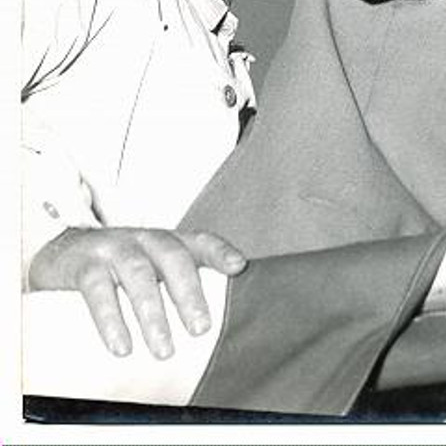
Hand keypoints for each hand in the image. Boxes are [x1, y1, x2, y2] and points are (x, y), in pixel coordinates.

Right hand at [28, 225, 246, 358]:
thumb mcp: (152, 267)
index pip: (198, 241)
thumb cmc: (117, 265)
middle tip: (201, 329)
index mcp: (165, 242)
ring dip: (153, 313)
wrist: (62, 250)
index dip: (219, 251)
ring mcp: (114, 249)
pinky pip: (98, 290)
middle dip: (189, 293)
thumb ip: (180, 283)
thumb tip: (211, 318)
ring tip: (164, 350)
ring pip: (138, 274)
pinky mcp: (85, 265)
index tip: (239, 267)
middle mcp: (144, 240)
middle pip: (172, 257)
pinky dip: (110, 318)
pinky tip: (122, 345)